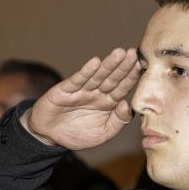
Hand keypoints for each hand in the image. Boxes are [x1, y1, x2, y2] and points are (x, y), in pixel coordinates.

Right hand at [21, 48, 139, 149]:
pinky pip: (77, 80)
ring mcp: (81, 91)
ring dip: (108, 64)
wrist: (48, 136)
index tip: (140, 66)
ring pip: (97, 76)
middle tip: (132, 53)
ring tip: (119, 53)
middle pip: (112, 78)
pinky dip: (86, 72)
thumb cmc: (76, 135)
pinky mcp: (64, 90)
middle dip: (122, 66)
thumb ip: (119, 121)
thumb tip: (127, 104)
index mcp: (107, 103)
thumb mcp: (104, 133)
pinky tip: (95, 62)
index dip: (131, 77)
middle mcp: (96, 94)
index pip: (122, 88)